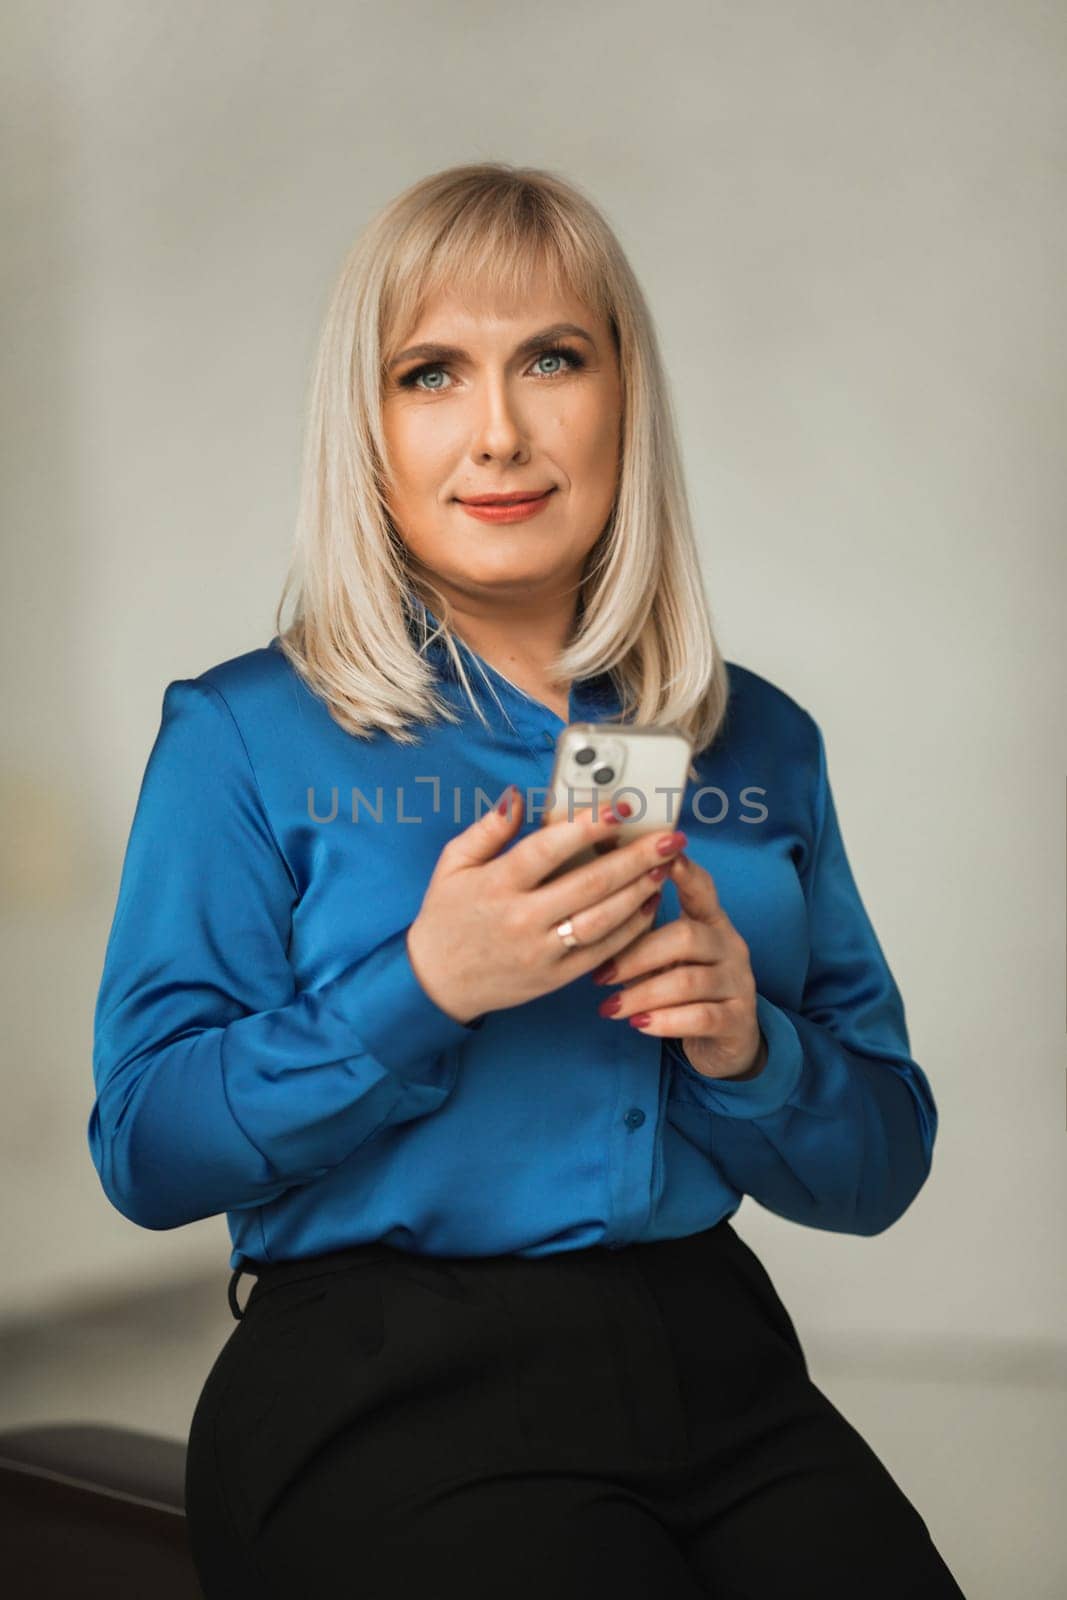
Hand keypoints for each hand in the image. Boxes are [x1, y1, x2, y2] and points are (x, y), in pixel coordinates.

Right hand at [405, 788, 687, 1024]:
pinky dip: (630, 927)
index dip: (588, 826)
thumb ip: (488, 829)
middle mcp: (522, 919)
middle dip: (636, 858)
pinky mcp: (555, 977)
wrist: (437, 982)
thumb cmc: (446, 915)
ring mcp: (542, 951)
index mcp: (497, 884)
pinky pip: (602, 951)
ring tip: (665, 867)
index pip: (548, 849)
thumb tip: (518, 796)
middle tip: (669, 837)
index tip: (622, 808)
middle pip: (590, 884)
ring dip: (640, 891)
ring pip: (603, 919)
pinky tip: (648, 904)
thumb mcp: (453, 863)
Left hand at [593, 851, 766, 1080]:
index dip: (684, 872)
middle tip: (600, 975)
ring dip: (642, 994)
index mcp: (712, 922)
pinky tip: (639, 1024)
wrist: (725, 1043)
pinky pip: (701, 1017)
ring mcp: (738, 983)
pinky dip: (665, 1021)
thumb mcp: (667, 958)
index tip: (658, 859)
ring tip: (610, 1007)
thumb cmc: (684, 990)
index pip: (702, 888)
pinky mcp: (738, 1020)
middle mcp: (731, 946)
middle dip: (637, 955)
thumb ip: (643, 933)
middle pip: (686, 936)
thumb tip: (595, 909)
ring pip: (689, 981)